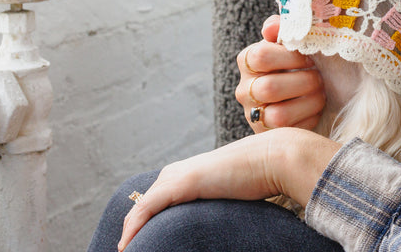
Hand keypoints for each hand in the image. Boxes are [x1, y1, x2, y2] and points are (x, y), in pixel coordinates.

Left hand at [118, 128, 340, 250]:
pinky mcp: (181, 183)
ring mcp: (177, 176)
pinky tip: (127, 245)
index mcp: (186, 173)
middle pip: (143, 206)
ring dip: (130, 233)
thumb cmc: (260, 177)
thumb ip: (219, 203)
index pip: (154, 202)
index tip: (138, 246)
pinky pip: (146, 208)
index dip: (142, 224)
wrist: (273, 158)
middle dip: (132, 230)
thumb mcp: (231, 194)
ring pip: (141, 209)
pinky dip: (133, 228)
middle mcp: (176, 172)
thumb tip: (222, 226)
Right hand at [236, 15, 325, 131]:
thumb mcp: (298, 43)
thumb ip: (285, 29)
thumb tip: (272, 27)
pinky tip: (315, 110)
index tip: (310, 58)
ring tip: (319, 94)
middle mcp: (244, 89)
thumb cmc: (305, 63)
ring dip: (308, 103)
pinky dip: (308, 120)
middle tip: (319, 78)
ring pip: (278, 115)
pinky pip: (288, 133)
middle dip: (304, 82)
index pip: (261, 56)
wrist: (314, 93)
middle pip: (269, 88)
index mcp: (249, 60)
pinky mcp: (267, 135)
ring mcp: (254, 115)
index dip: (291, 57)